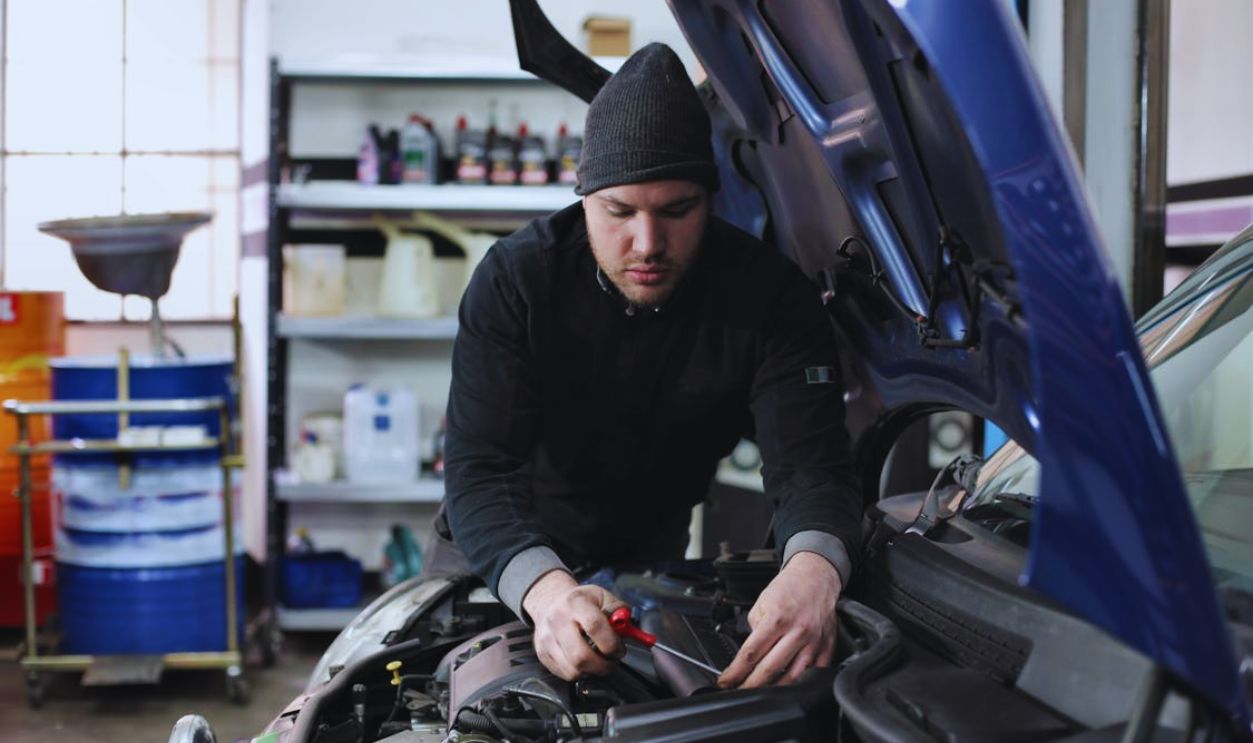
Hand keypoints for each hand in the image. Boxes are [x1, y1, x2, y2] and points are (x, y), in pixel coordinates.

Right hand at [523, 570, 627, 680]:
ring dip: (592, 671)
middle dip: (603, 666)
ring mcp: (547, 638)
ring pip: (573, 670)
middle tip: (611, 660)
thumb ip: (619, 611)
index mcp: (575, 602)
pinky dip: (580, 672)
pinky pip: (565, 674)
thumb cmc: (580, 601)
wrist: (551, 602)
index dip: (611, 644)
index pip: (595, 626)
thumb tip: (627, 628)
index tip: (619, 649)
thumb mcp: (602, 596)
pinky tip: (584, 661)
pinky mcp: (542, 654)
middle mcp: (557, 620)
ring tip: (598, 660)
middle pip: (581, 656)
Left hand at [717, 552, 840, 688]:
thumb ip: (755, 629)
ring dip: (774, 691)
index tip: (726, 681)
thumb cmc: (789, 588)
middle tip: (738, 692)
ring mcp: (814, 642)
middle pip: (770, 670)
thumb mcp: (762, 603)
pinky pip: (814, 674)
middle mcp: (797, 632)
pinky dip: (800, 684)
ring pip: (793, 678)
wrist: (816, 577)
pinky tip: (787, 687)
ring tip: (760, 694)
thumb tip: (750, 654)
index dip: (736, 672)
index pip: (751, 653)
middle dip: (750, 686)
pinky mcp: (827, 647)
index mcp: (777, 619)